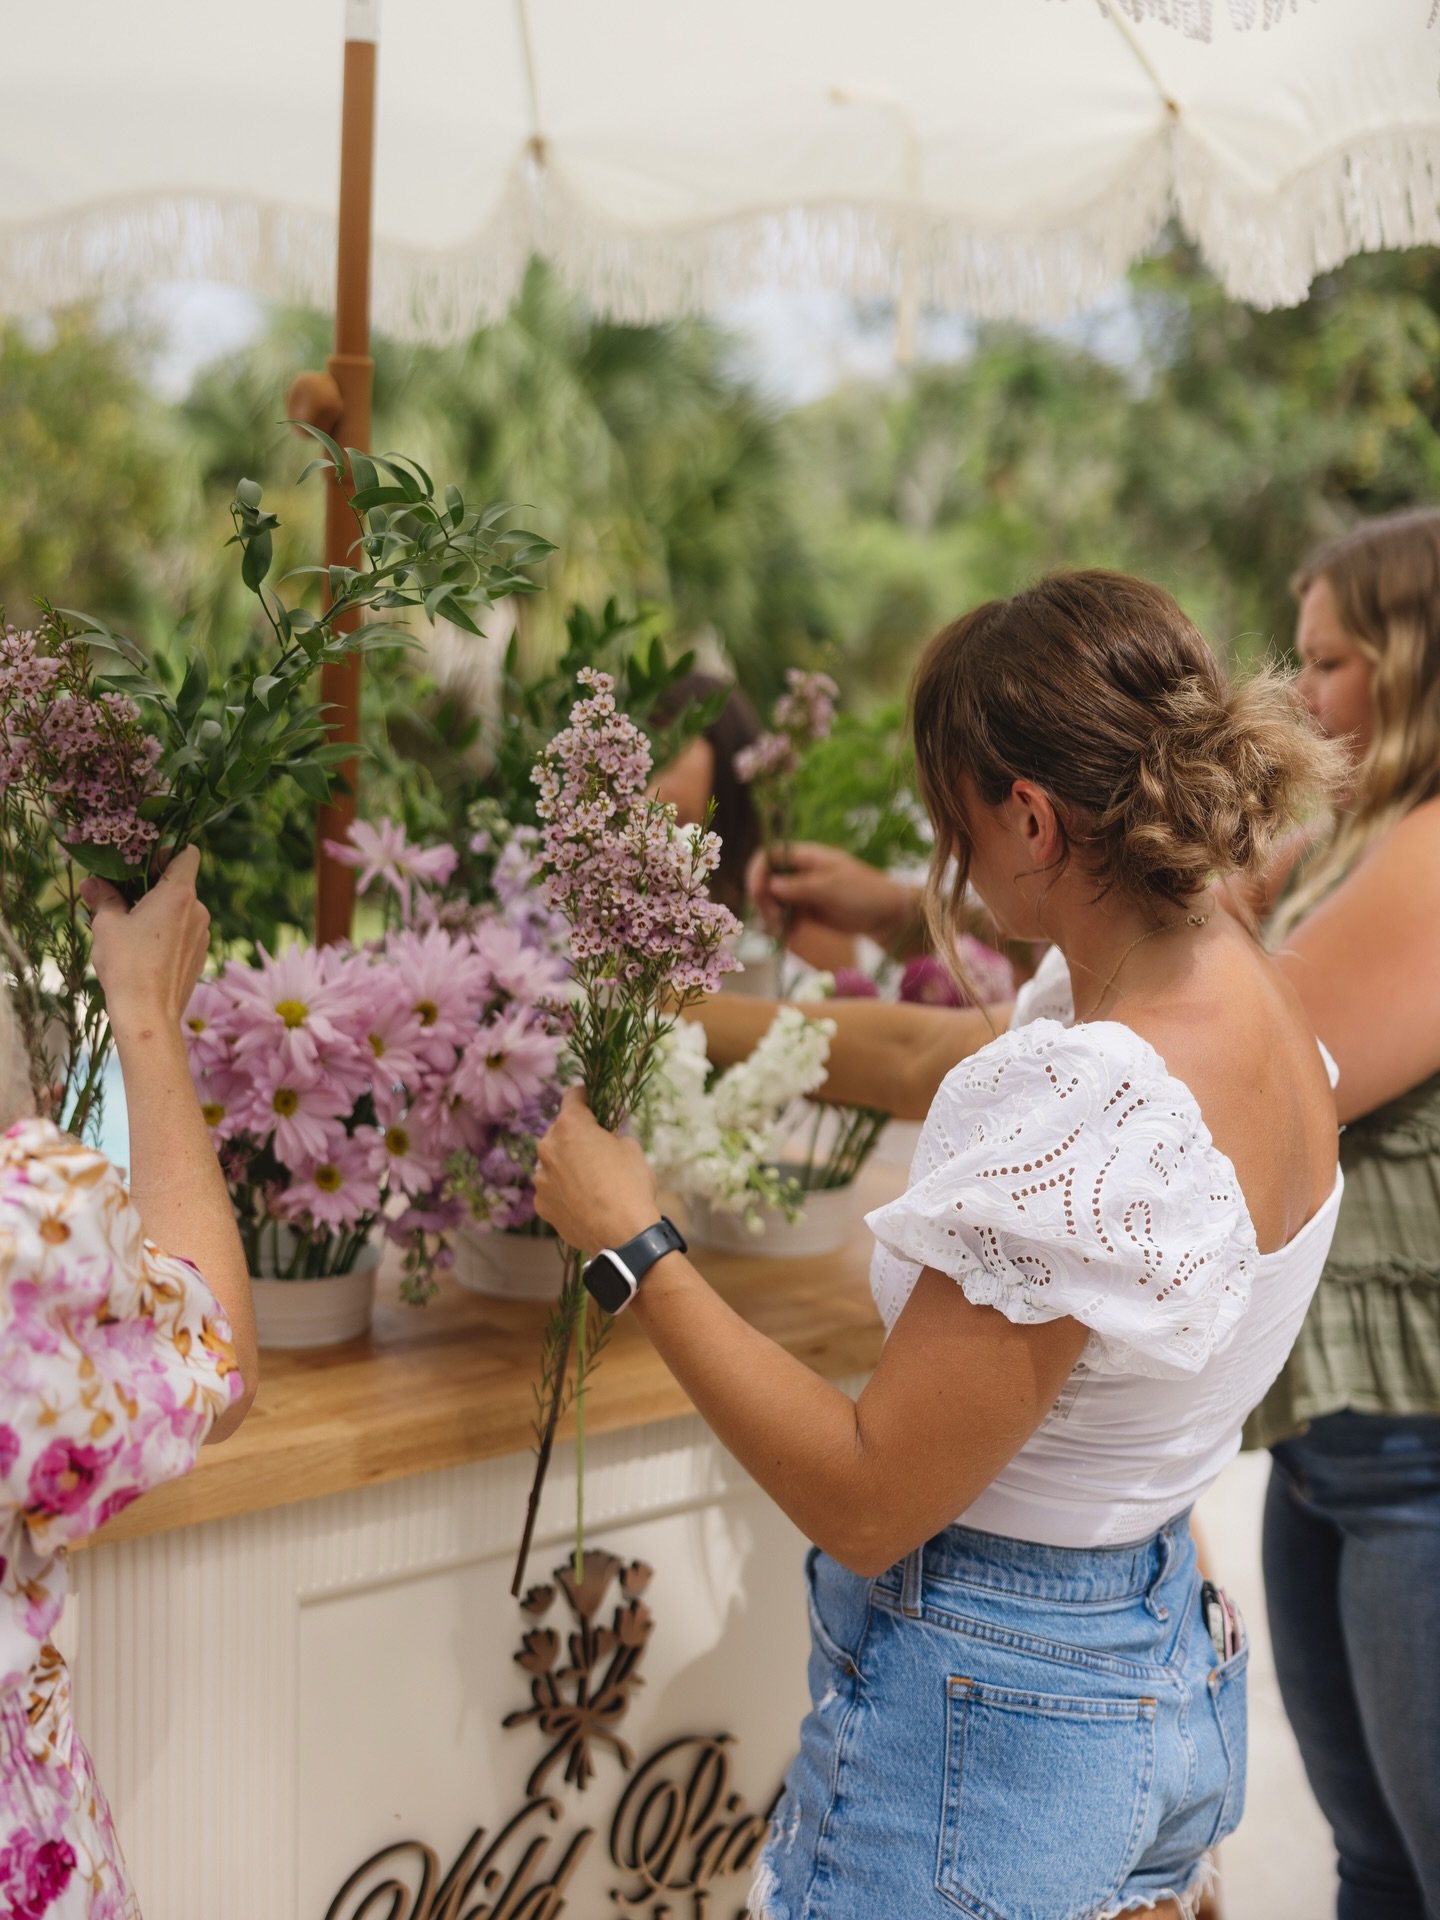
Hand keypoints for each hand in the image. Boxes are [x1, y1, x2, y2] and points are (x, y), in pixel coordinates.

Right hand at [82, 846, 210, 1034]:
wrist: (149, 1013)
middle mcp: (198, 911)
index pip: (187, 854)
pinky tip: (143, 948)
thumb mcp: (107, 925)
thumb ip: (103, 898)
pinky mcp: (200, 955)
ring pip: (181, 910)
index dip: (166, 851)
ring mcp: (202, 934)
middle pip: (180, 883)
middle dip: (152, 886)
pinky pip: (184, 932)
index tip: (142, 863)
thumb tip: (92, 883)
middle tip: (123, 896)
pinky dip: (167, 931)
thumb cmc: (127, 965)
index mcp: (179, 894)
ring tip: (129, 926)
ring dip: (158, 911)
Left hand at [535, 1088, 661, 1252]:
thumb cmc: (630, 1185)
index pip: (572, 1097)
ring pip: (554, 1163)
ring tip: (590, 1181)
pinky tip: (582, 1201)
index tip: (591, 1099)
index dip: (584, 1096)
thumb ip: (611, 1135)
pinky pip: (552, 1189)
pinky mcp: (541, 1204)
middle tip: (597, 1148)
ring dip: (567, 1165)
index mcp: (570, 1126)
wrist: (623, 1235)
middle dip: (576, 1136)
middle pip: (560, 1132)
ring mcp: (541, 1178)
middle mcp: (548, 1148)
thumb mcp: (631, 1147)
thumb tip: (605, 1137)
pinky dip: (563, 1191)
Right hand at [746, 842, 919, 944]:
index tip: (757, 894)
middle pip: (766, 881)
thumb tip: (770, 885)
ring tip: (785, 932)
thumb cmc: (865, 893)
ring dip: (772, 917)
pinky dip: (782, 927)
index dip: (758, 872)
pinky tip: (790, 936)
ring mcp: (802, 892)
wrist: (886, 916)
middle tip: (775, 920)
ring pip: (772, 902)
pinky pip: (784, 917)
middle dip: (765, 901)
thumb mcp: (833, 888)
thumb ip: (801, 887)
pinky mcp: (806, 911)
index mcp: (807, 857)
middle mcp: (800, 872)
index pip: (771, 856)